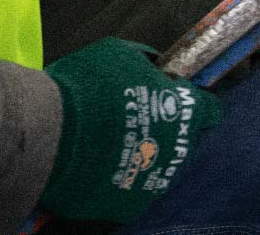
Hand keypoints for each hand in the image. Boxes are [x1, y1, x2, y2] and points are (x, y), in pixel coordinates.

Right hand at [40, 38, 220, 222]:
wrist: (50, 132)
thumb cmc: (91, 85)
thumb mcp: (124, 54)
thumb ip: (147, 63)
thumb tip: (154, 68)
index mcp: (186, 111)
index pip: (209, 109)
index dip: (193, 102)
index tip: (176, 98)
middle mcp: (179, 149)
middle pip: (184, 140)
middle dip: (168, 129)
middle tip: (140, 120)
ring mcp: (156, 180)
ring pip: (161, 166)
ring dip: (148, 155)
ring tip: (118, 144)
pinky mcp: (129, 205)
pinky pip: (132, 189)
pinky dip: (122, 178)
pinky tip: (103, 166)